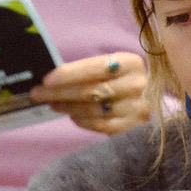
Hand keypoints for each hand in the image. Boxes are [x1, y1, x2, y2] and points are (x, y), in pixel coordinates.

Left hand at [29, 52, 148, 134]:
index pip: (95, 67)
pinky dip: (82, 120)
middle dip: (60, 92)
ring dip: (68, 107)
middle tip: (37, 94)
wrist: (153, 104)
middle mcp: (138, 84)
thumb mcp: (114, 69)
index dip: (69, 73)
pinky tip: (73, 116)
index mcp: (131, 62)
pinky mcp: (134, 127)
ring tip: (54, 104)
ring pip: (92, 109)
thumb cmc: (124, 82)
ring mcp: (137, 108)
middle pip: (90, 90)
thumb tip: (52, 77)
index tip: (46, 79)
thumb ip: (88, 71)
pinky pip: (100, 125)